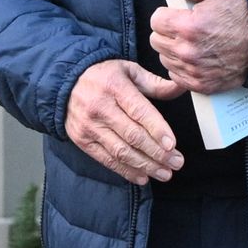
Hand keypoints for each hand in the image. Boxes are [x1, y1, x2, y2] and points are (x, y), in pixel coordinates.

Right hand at [64, 59, 185, 184]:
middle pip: (132, 135)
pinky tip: (143, 177)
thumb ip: (155, 83)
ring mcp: (89, 126)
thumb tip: (181, 87)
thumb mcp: (130, 71)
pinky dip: (125, 171)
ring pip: (121, 151)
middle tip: (177, 162)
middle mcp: (100, 107)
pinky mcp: (82, 140)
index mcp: (115, 87)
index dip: (157, 129)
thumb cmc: (105, 76)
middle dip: (157, 153)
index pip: (139, 111)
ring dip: (145, 165)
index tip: (172, 144)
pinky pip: (106, 159)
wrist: (66, 83)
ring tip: (165, 173)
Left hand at [152, 0, 247, 93]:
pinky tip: (197, 57)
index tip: (179, 15)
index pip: (156, 21)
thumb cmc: (242, 14)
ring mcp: (193, 70)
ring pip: (164, 58)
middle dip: (168, 32)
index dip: (167, 15)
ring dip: (174, 50)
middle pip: (156, 40)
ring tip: (194, 42)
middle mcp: (187, 51)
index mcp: (188, 26)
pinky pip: (176, 76)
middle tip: (187, 28)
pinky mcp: (200, 84)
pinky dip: (183, 67)